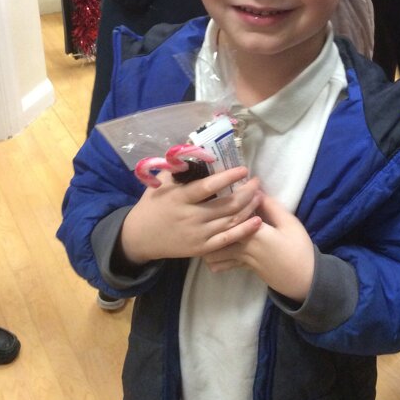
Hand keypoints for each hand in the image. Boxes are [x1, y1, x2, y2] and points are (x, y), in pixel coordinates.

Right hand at [120, 167, 261, 263]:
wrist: (140, 237)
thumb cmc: (153, 204)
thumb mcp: (161, 183)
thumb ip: (179, 169)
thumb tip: (200, 151)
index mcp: (179, 198)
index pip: (207, 187)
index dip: (227, 178)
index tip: (243, 169)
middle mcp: (190, 217)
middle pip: (225, 205)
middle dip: (246, 192)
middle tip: (256, 182)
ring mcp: (197, 234)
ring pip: (230, 221)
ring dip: (249, 208)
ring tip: (259, 196)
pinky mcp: (202, 248)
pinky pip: (228, 239)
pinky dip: (245, 230)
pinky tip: (258, 221)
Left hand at [203, 193, 314, 302]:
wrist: (304, 280)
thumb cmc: (299, 249)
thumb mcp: (290, 223)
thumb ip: (272, 207)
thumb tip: (256, 191)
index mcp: (254, 233)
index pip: (232, 215)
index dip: (225, 203)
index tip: (222, 193)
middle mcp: (243, 247)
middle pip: (217, 234)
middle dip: (209, 223)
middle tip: (206, 211)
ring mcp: (241, 260)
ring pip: (214, 253)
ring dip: (208, 242)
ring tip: (207, 230)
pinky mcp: (244, 268)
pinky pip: (222, 264)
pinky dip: (214, 258)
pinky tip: (214, 248)